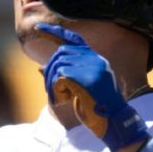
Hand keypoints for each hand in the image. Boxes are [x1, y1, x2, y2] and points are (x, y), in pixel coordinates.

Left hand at [36, 23, 149, 151]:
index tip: (38, 29)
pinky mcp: (87, 77)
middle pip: (60, 54)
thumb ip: (64, 76)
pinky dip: (56, 90)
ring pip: (58, 65)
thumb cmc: (97, 109)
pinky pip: (60, 77)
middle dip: (50, 72)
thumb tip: (41, 68)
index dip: (54, 32)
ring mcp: (93, 67)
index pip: (73, 38)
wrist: (114, 122)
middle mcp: (95, 59)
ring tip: (58, 99)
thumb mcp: (79, 89)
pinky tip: (64, 101)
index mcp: (95, 59)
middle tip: (50, 92)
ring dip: (51, 85)